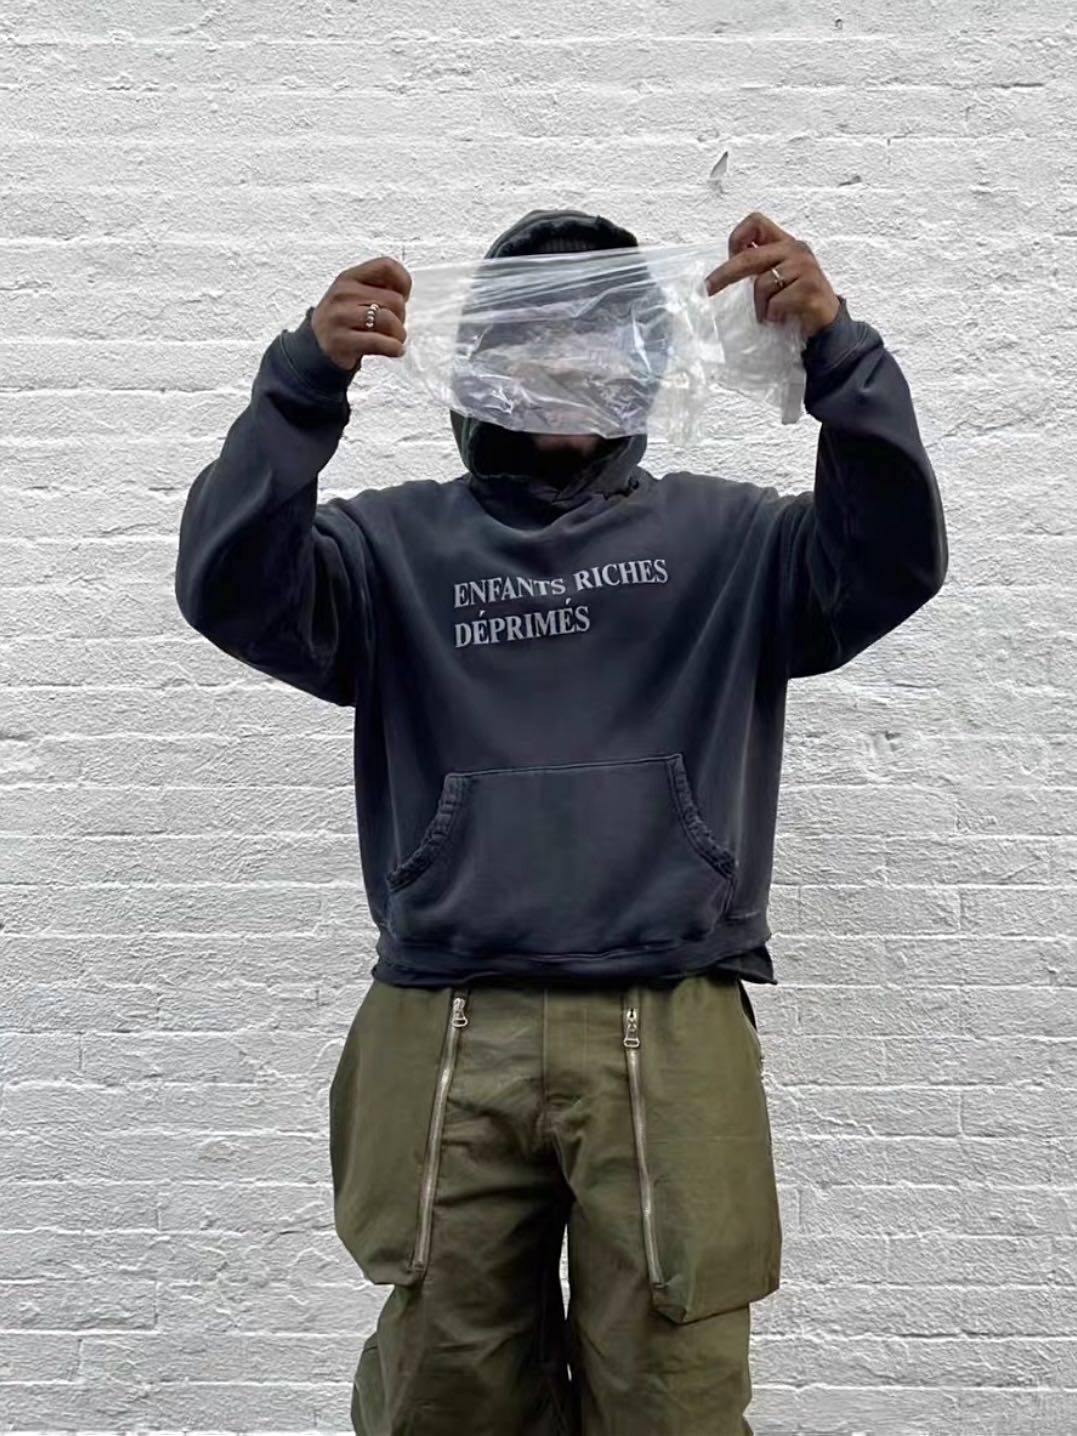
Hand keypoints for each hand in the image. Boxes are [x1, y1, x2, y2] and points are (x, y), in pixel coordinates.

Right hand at [311, 256, 412, 373]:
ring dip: (399, 334)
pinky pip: (380, 342)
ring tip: (395, 339)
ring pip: (389, 320)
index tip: (404, 296)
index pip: (386, 266)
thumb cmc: (344, 319)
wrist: (316, 346)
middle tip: (393, 325)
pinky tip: (396, 350)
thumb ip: (377, 288)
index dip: (403, 282)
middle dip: (401, 316)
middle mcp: (343, 293)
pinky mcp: (342, 341)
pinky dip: (394, 348)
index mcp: (349, 277)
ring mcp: (341, 317)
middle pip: (394, 299)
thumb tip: (404, 293)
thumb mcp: (354, 295)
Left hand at [704, 212, 840, 340]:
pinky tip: (780, 319)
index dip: (736, 239)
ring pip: (761, 284)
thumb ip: (758, 268)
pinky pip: (776, 302)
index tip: (728, 258)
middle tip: (708, 289)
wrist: (827, 327)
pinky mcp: (810, 288)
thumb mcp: (776, 279)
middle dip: (724, 274)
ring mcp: (805, 267)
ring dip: (759, 306)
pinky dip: (773, 316)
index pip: (756, 222)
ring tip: (768, 315)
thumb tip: (720, 273)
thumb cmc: (796, 304)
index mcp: (785, 243)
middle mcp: (796, 249)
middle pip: (749, 256)